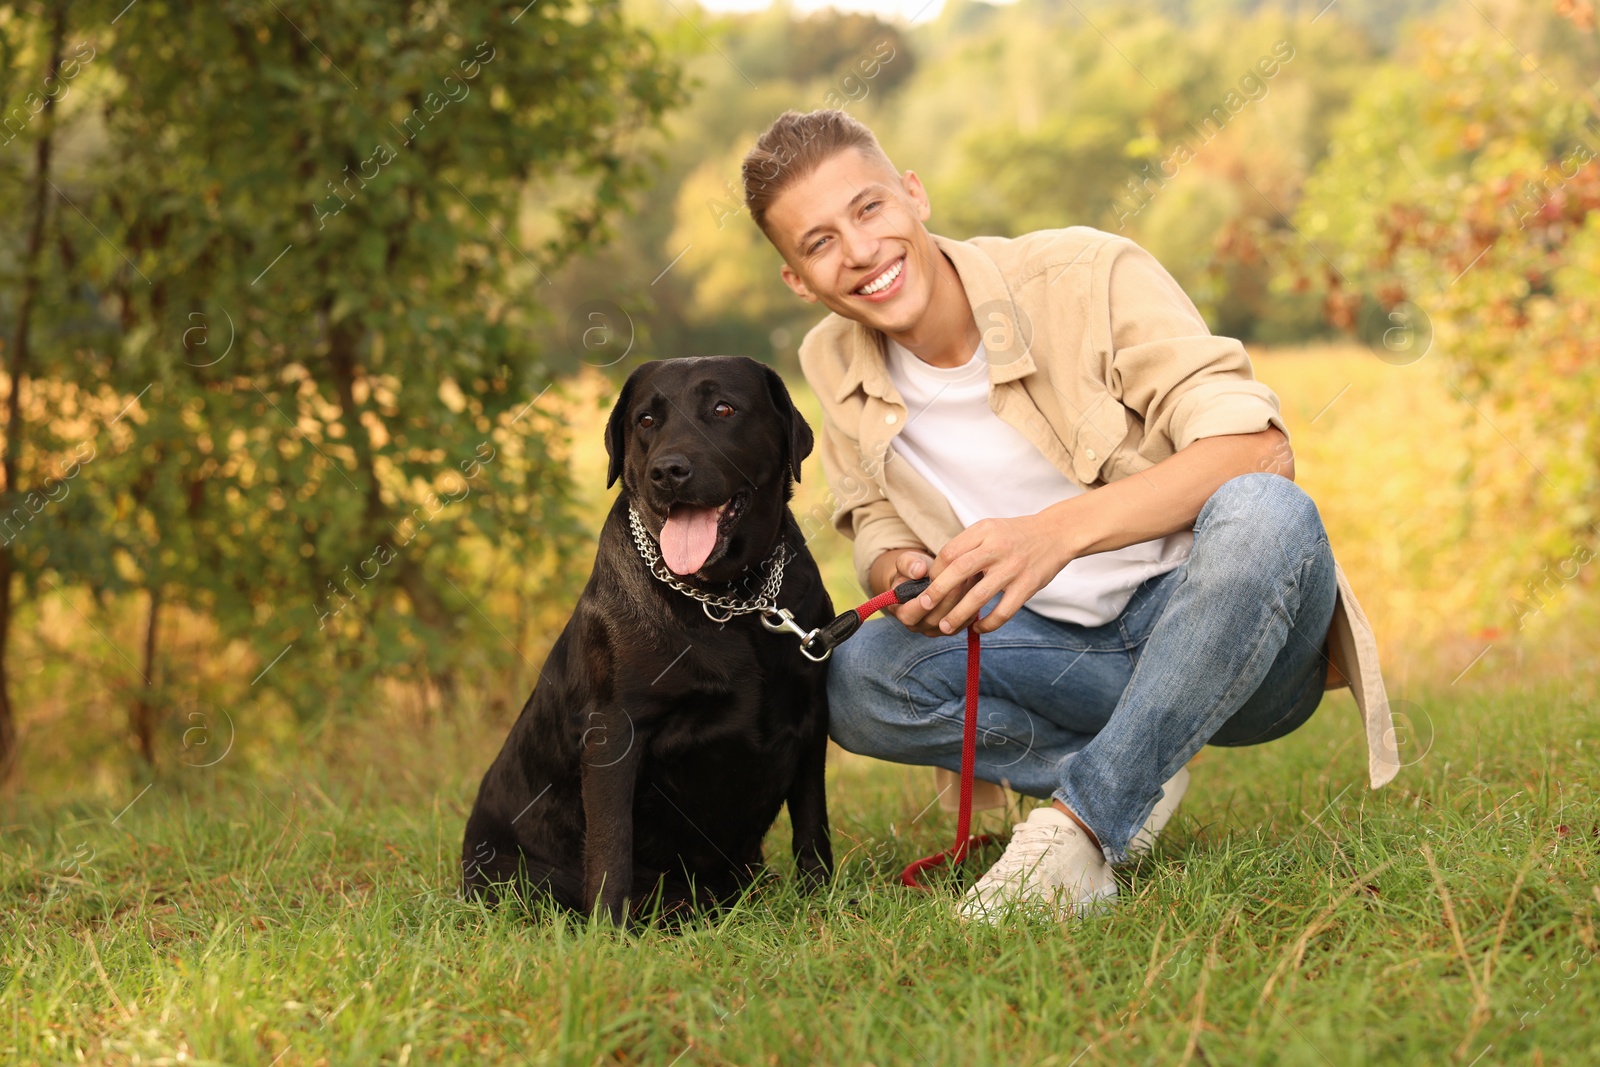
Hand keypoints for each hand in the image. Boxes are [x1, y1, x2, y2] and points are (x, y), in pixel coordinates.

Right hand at [872, 549, 978, 636]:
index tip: (933, 588)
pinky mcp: (952, 628)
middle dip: (947, 600)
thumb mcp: (907, 561)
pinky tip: (977, 586)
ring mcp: (935, 630)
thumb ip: (908, 564)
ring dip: (962, 602)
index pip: (908, 615)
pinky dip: (972, 606)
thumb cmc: (914, 569)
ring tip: (971, 579)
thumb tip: (918, 570)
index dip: (920, 604)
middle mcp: (916, 625)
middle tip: (960, 579)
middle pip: (933, 620)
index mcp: (899, 611)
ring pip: (951, 623)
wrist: (927, 578)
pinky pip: (964, 622)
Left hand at [915, 512, 1074, 635]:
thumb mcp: (989, 529)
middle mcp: (997, 547)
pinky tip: (977, 628)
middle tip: (924, 607)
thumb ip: (967, 547)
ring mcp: (1013, 567)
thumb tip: (937, 575)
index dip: (936, 572)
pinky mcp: (1028, 585)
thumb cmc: (1015, 535)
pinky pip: (1004, 610)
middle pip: (960, 570)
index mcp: (984, 531)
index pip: (951, 552)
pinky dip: (989, 623)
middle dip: (938, 591)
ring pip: (980, 595)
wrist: (1056, 533)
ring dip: (959, 614)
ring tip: (945, 627)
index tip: (929, 586)